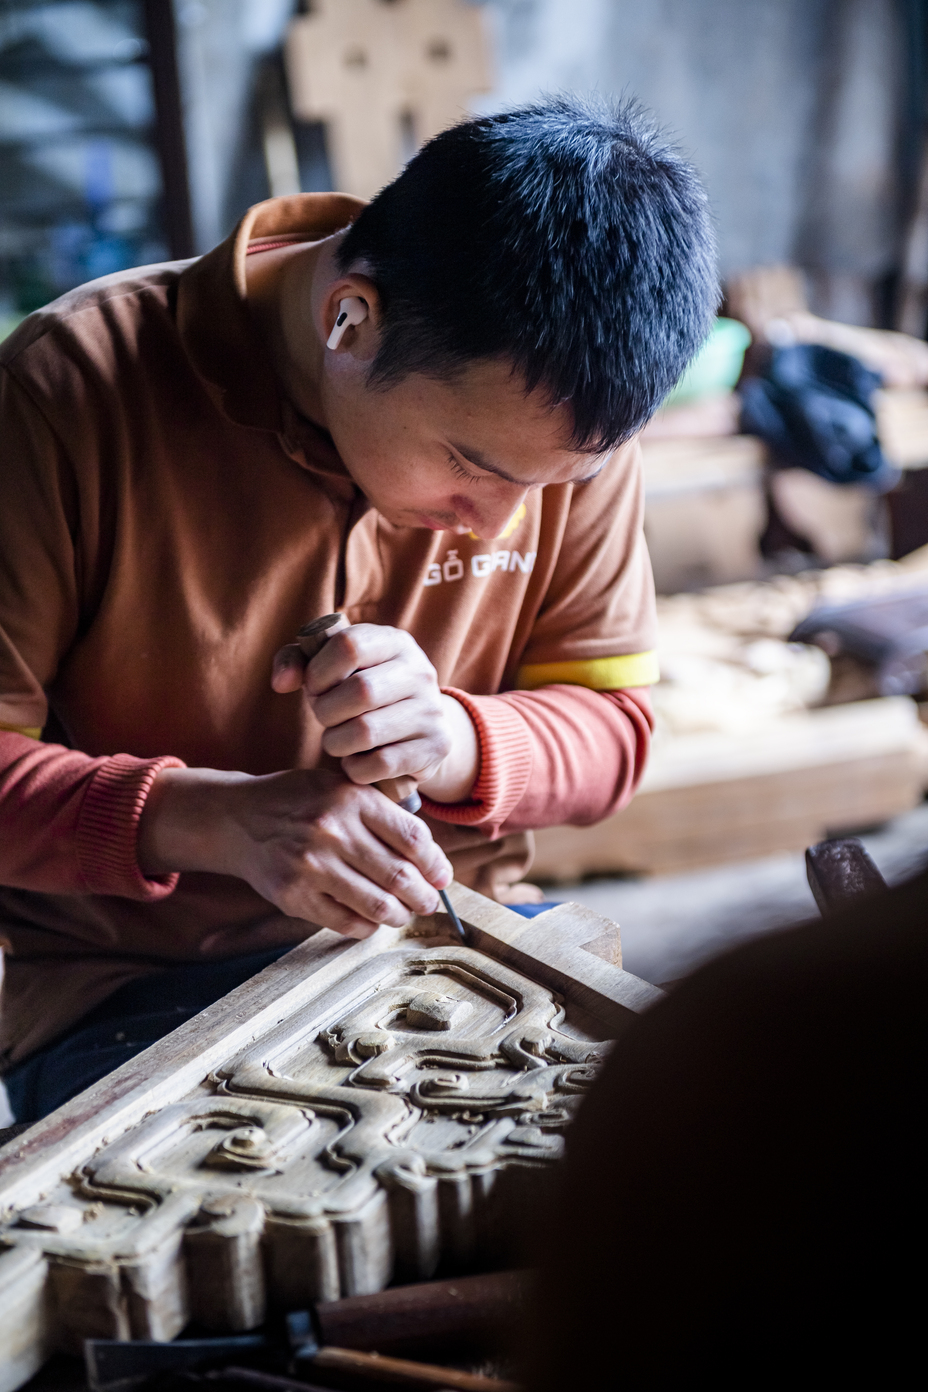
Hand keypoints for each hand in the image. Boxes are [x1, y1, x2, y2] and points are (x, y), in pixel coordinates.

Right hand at [138, 766, 452, 938]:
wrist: (237, 817)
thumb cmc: (299, 802)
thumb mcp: (340, 787)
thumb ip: (382, 813)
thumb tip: (431, 860)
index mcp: (351, 799)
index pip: (413, 838)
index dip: (436, 864)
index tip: (442, 877)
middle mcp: (332, 830)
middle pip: (400, 876)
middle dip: (423, 897)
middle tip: (428, 902)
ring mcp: (311, 866)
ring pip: (377, 905)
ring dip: (399, 915)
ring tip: (403, 913)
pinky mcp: (293, 895)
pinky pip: (346, 922)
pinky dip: (366, 926)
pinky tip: (370, 920)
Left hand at [272, 624, 479, 802]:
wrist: (416, 727)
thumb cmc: (360, 690)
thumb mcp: (330, 666)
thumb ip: (296, 661)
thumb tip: (281, 683)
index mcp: (394, 641)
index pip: (348, 646)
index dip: (319, 672)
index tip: (315, 688)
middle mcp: (420, 671)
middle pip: (359, 691)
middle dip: (326, 711)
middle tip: (325, 718)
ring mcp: (432, 710)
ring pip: (366, 732)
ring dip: (337, 742)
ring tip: (338, 739)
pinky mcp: (436, 746)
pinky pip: (380, 764)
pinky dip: (356, 768)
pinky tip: (357, 760)